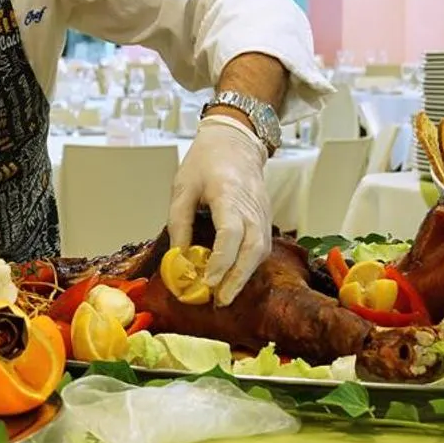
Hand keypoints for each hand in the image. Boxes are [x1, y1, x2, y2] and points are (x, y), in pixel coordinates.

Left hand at [167, 115, 272, 305]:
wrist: (235, 142)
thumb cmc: (205, 161)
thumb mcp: (182, 188)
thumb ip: (179, 223)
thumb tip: (179, 258)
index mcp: (229, 193)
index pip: (231, 232)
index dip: (221, 260)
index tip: (207, 281)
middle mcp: (251, 205)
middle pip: (253, 248)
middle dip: (237, 279)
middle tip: (218, 300)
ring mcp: (262, 212)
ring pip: (261, 251)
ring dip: (244, 276)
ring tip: (224, 296)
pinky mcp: (265, 218)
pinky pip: (262, 247)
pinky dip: (249, 266)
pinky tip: (234, 278)